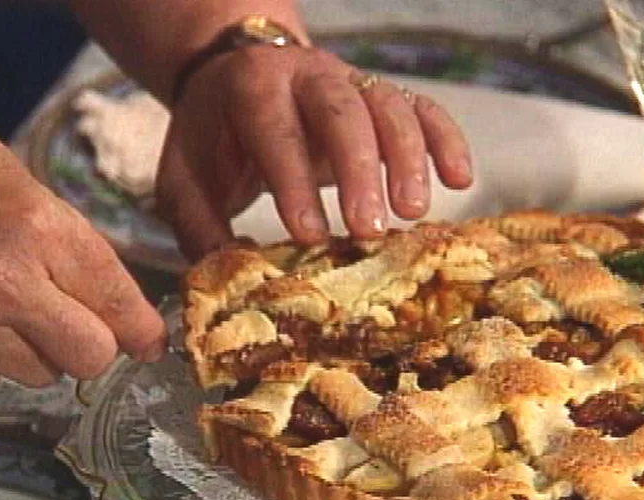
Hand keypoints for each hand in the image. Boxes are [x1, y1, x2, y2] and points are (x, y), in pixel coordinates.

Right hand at [0, 103, 166, 392]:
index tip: (148, 343)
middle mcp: (2, 283)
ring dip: (38, 350)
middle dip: (92, 344)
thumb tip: (134, 331)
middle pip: (89, 358)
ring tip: (8, 306)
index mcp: (41, 233)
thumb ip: (89, 266)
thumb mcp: (43, 205)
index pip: (117, 304)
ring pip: (42, 375)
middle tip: (74, 319)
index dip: (142, 330)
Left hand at [155, 45, 471, 259]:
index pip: (275, 129)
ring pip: (388, 105)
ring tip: (414, 213)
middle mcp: (305, 76)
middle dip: (360, 171)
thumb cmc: (213, 139)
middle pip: (341, 112)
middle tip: (369, 231)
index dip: (295, 181)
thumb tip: (232, 279)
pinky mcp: (379, 94)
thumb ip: (198, 226)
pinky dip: (446, 139)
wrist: (236, 76)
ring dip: (408, 158)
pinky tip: (460, 180)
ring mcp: (349, 80)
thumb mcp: (184, 179)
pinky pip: (421, 107)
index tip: (311, 236)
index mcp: (250, 89)